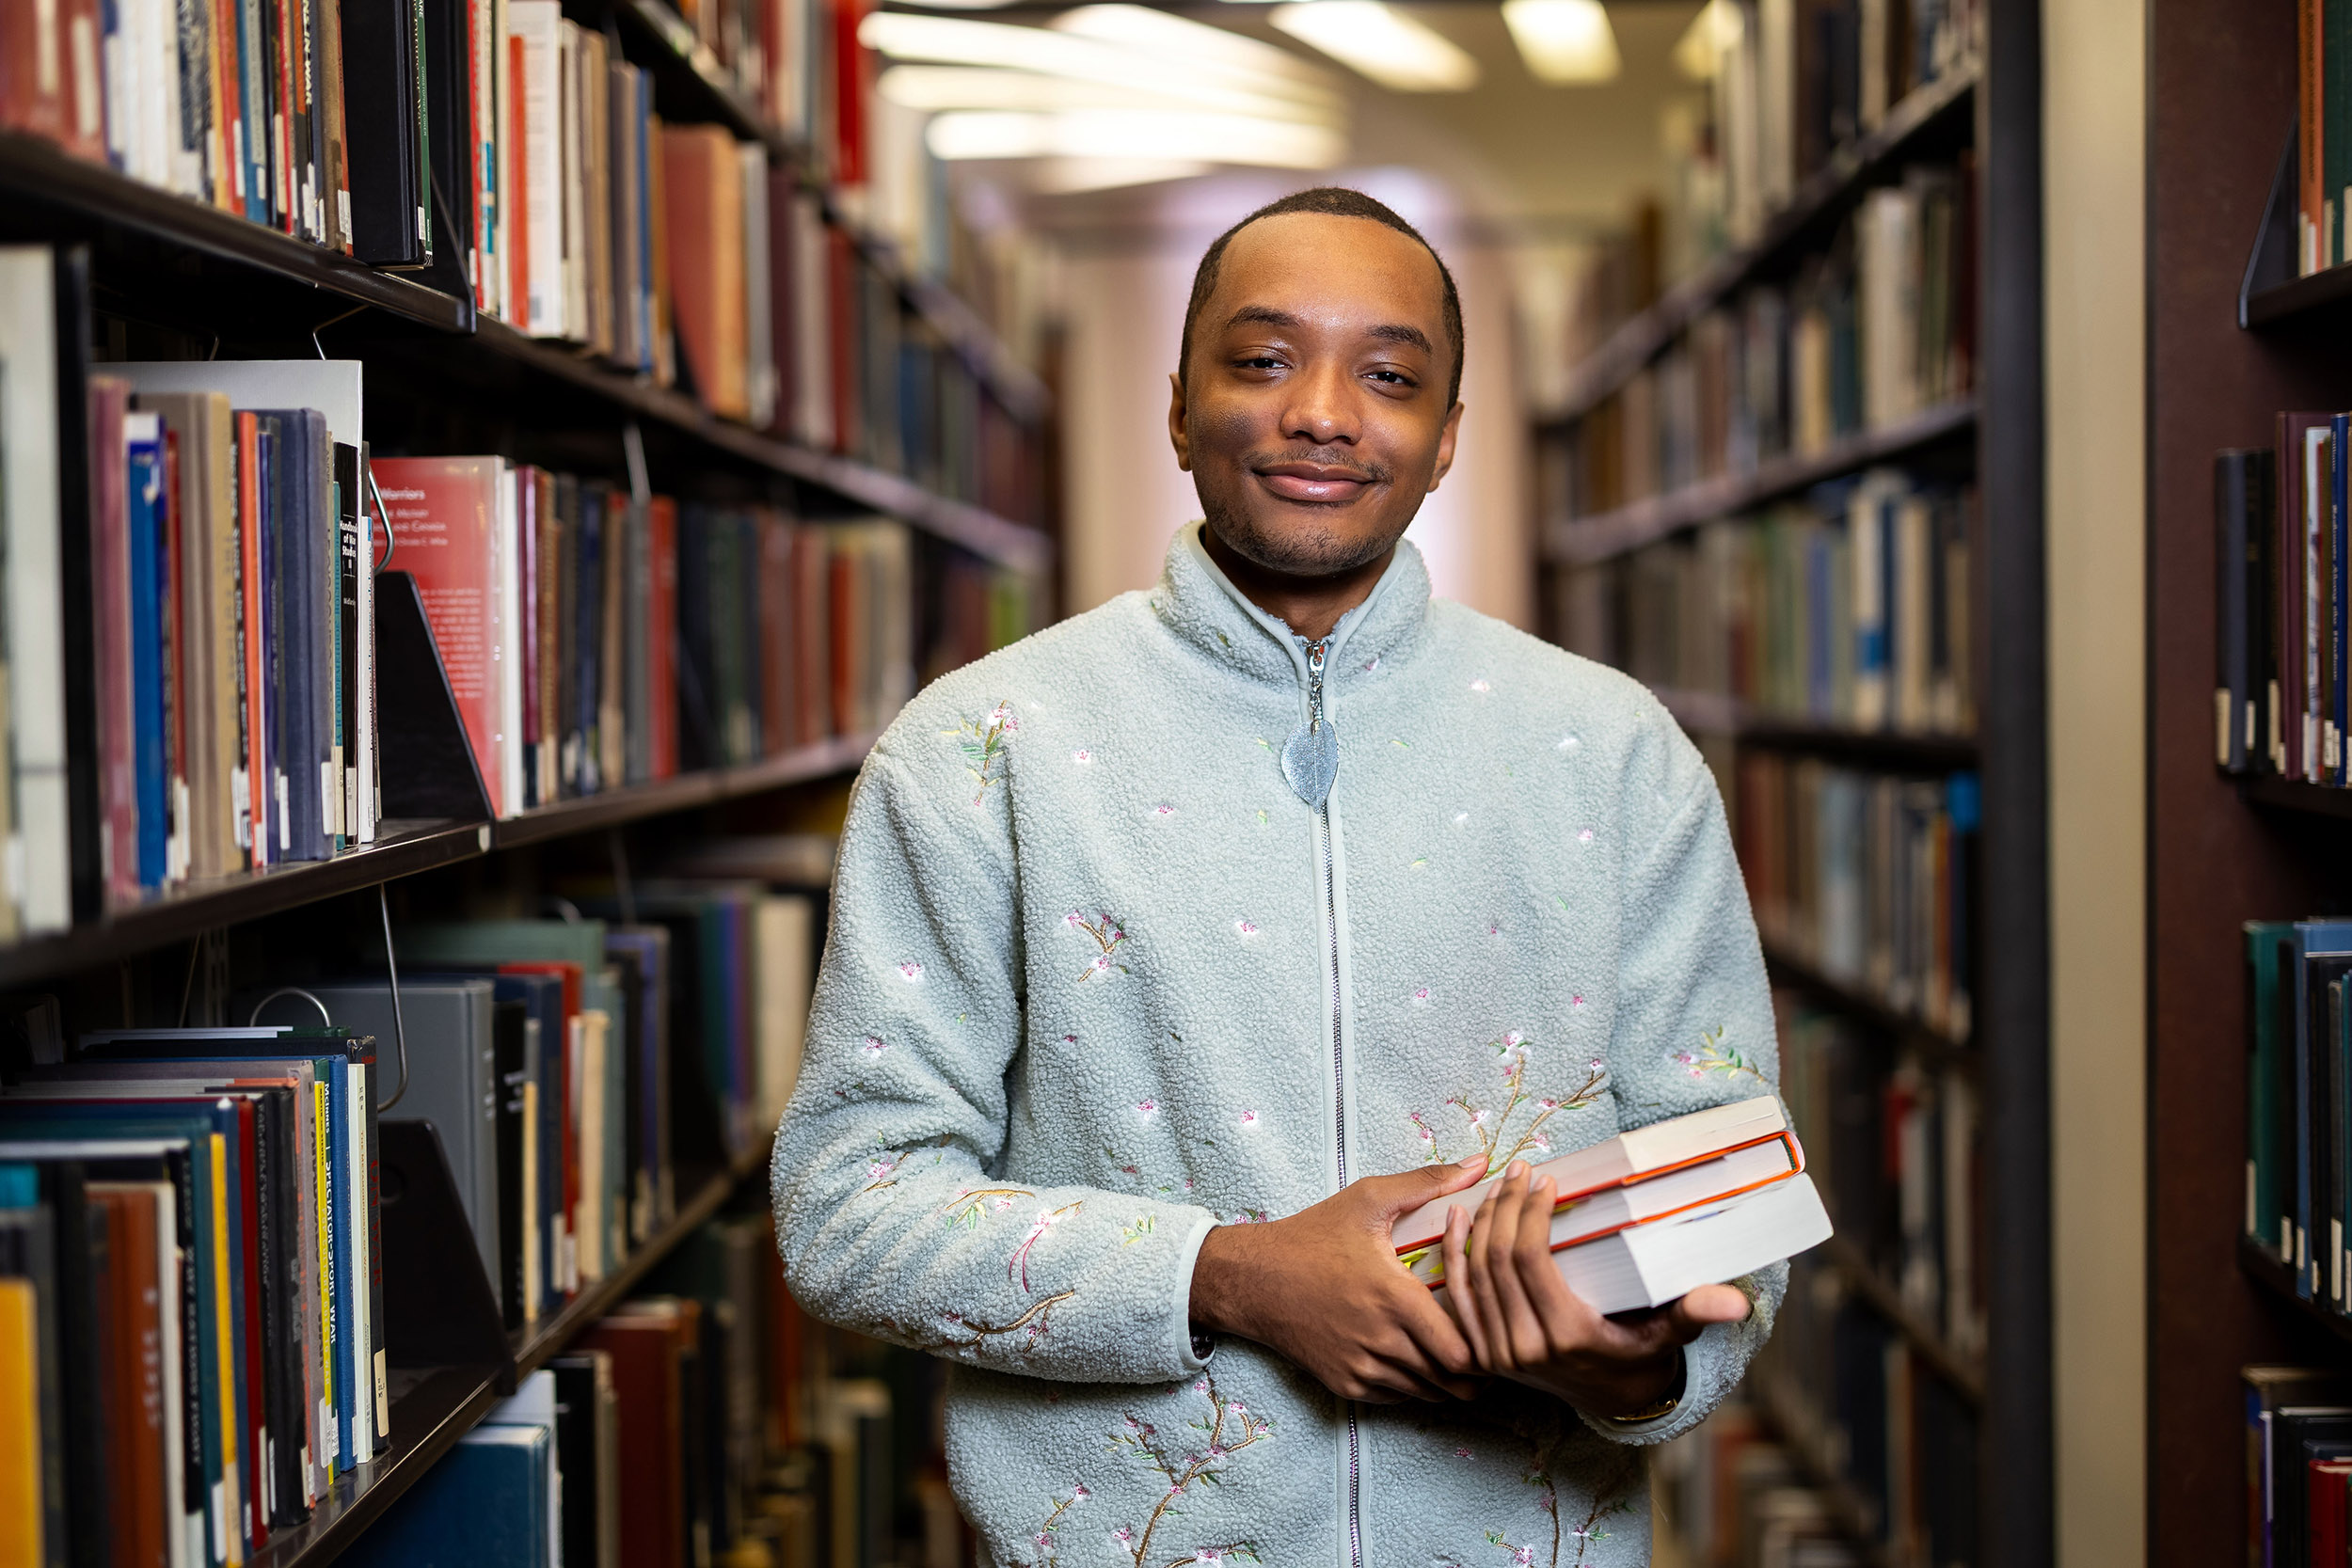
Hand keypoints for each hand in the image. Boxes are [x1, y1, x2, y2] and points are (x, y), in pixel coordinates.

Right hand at [1189, 1156, 1489, 1403]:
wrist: (1253, 1278)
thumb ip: (1428, 1183)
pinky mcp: (1346, 1385)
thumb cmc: (1312, 1235)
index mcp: (1395, 1298)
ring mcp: (1362, 1368)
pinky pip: (1398, 1398)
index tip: (1495, 1325)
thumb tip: (1479, 1164)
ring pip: (1427, 1394)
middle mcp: (1380, 1341)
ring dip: (1447, 1377)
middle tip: (1490, 1346)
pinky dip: (1415, 1384)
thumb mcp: (1369, 1199)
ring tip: (1458, 1351)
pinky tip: (1419, 1355)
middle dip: (1477, 1369)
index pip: (1462, 1351)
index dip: (1486, 1344)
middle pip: (1452, 1382)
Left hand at [1441, 1161, 1751, 1418]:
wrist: (1612, 1403)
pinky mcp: (1482, 1352)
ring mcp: (1497, 1353)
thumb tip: (1736, 1303)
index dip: (1531, 1215)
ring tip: (1496, 1184)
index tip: (1547, 1181)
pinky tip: (1456, 1217)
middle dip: (1506, 1207)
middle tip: (1521, 1171)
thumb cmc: (1641, 1356)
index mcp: (1566, 1336)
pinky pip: (1457, 1297)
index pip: (1531, 1261)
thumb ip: (1695, 1314)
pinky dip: (1452, 1254)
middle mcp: (1524, 1347)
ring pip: (1473, 1274)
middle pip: (1497, 1260)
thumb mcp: (1668, 1335)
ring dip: (1480, 1222)